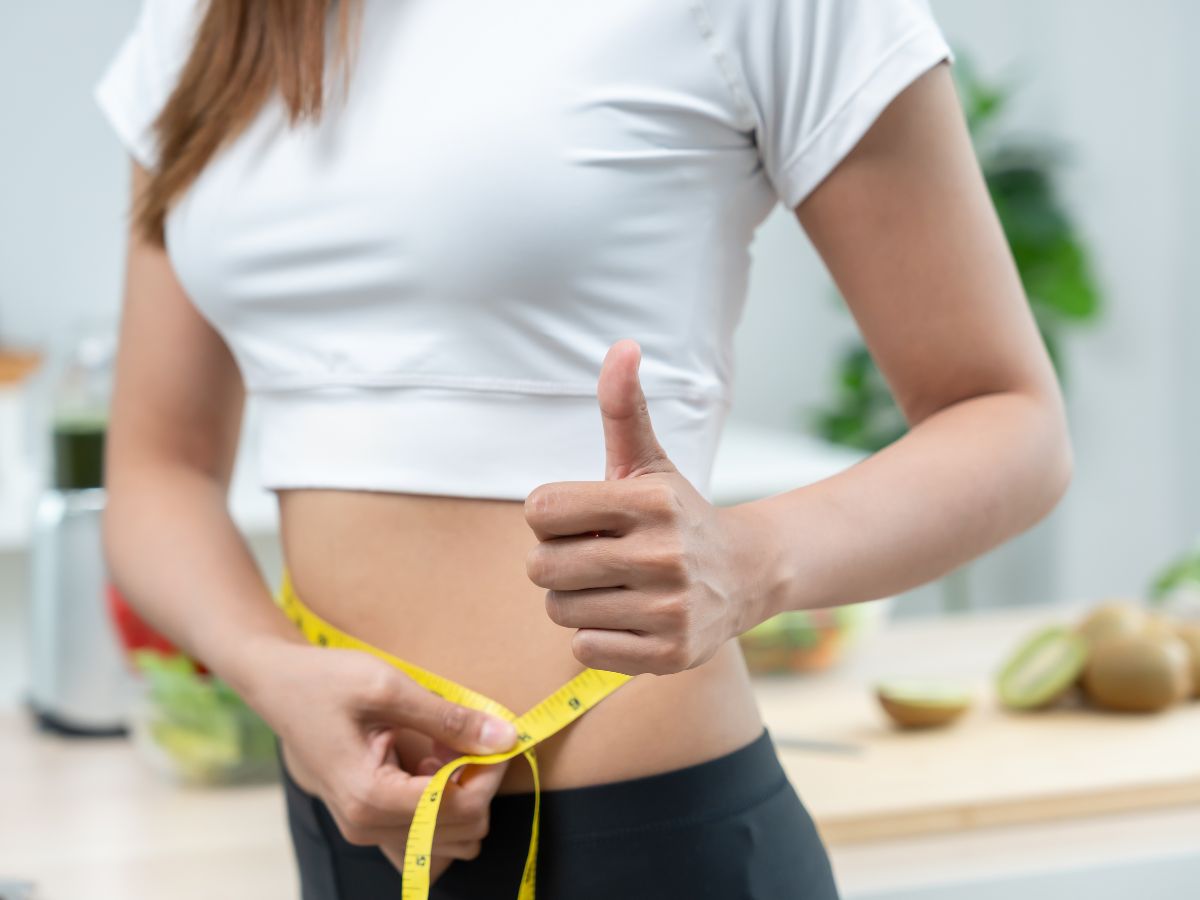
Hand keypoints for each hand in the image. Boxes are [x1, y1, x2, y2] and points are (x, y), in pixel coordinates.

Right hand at [253, 639, 516, 871]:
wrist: (277, 685)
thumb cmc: (325, 681)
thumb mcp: (389, 688)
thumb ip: (449, 718)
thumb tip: (505, 738)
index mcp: (370, 798)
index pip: (460, 809)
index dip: (489, 773)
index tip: (496, 735)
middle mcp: (366, 826)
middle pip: (461, 831)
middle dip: (477, 782)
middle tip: (465, 734)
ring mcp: (366, 828)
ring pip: (448, 835)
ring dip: (461, 791)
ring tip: (444, 745)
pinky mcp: (369, 819)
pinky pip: (426, 829)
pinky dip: (441, 798)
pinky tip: (430, 761)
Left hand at [523, 339, 772, 675]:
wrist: (747, 575)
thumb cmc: (677, 515)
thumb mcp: (648, 461)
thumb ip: (624, 408)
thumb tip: (623, 345)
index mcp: (649, 501)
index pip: (539, 510)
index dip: (551, 518)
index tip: (582, 520)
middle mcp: (662, 554)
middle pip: (542, 568)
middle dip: (557, 563)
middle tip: (594, 557)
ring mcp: (669, 608)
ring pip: (560, 611)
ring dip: (575, 601)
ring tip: (612, 587)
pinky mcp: (670, 653)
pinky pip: (584, 650)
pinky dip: (595, 637)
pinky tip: (628, 617)